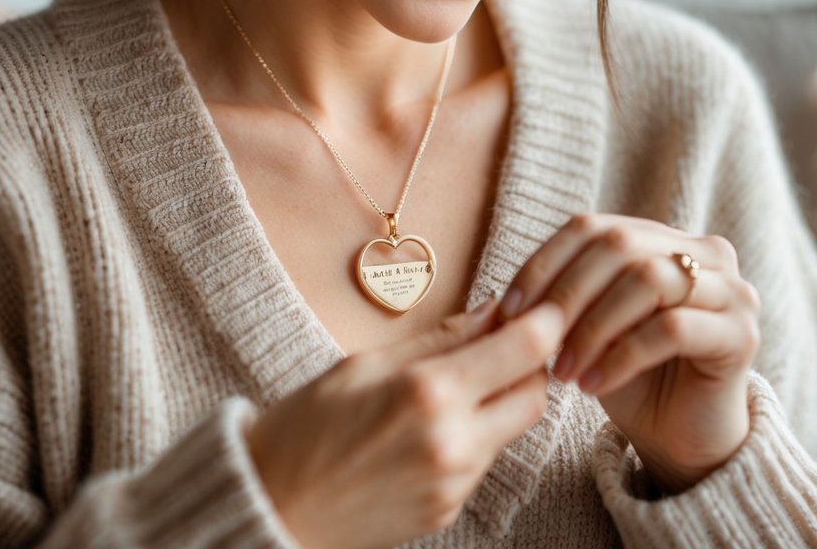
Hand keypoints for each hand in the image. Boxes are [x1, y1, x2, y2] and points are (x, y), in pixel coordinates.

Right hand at [246, 299, 564, 548]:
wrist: (271, 506)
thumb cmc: (304, 427)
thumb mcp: (364, 363)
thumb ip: (438, 339)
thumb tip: (492, 311)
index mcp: (430, 392)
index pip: (525, 349)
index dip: (545, 320)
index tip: (543, 306)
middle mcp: (454, 441)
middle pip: (537, 394)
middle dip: (530, 365)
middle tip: (501, 345)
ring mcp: (455, 483)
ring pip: (511, 429)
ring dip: (498, 401)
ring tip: (451, 387)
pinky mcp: (449, 510)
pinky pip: (482, 461)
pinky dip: (472, 436)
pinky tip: (427, 429)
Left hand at [501, 214, 760, 493]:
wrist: (681, 439)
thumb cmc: (630, 377)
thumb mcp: (588, 328)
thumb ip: (562, 297)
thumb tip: (505, 296)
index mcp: (664, 239)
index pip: (593, 226)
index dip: (545, 262)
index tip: (508, 308)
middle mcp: (706, 253)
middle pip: (620, 244)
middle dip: (567, 293)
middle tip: (534, 340)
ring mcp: (731, 290)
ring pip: (647, 281)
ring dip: (592, 327)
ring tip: (562, 371)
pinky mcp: (742, 334)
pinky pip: (672, 328)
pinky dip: (621, 356)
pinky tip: (592, 385)